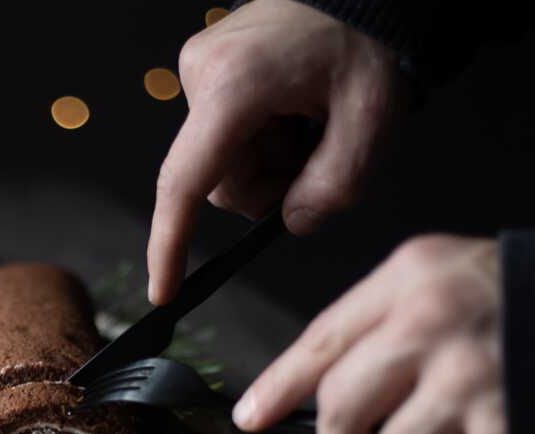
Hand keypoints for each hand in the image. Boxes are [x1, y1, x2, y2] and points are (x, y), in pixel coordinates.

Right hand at [148, 0, 406, 303]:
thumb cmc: (368, 41)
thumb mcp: (372, 122)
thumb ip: (333, 188)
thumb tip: (293, 223)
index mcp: (235, 87)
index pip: (186, 181)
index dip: (170, 242)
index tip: (162, 290)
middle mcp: (202, 75)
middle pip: (218, 179)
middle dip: (268, 185)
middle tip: (318, 156)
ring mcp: (199, 69)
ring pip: (222, 161)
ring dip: (268, 162)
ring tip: (309, 125)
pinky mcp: (206, 68)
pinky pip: (224, 133)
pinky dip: (261, 139)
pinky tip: (292, 111)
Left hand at [233, 235, 508, 433]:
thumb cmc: (528, 300)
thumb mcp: (448, 278)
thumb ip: (381, 322)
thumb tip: (306, 389)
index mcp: (412, 276)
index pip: (321, 339)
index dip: (278, 386)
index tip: (249, 416)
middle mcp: (434, 321)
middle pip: (341, 408)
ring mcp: (473, 376)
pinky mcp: (513, 428)